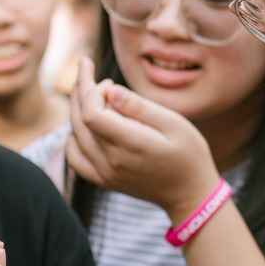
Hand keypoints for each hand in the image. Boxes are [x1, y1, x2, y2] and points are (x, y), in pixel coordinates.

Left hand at [65, 57, 221, 220]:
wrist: (190, 194)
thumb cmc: (189, 154)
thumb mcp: (174, 124)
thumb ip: (140, 107)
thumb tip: (109, 91)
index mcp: (130, 144)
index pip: (92, 113)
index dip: (90, 89)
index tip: (105, 78)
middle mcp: (111, 162)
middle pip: (80, 120)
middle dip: (81, 91)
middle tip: (90, 71)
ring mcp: (105, 174)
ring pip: (74, 136)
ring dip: (77, 110)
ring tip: (90, 93)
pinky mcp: (104, 181)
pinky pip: (75, 158)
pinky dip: (74, 137)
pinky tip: (86, 125)